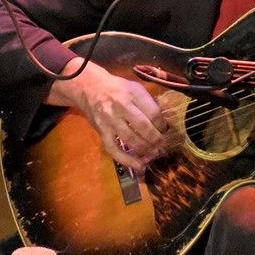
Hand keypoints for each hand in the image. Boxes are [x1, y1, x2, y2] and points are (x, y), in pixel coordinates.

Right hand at [47, 58, 168, 170]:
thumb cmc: (117, 89)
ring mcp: (109, 120)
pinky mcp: (101, 131)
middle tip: (162, 145)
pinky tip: (139, 166)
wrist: (89, 88)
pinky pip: (114, 149)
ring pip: (130, 139)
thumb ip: (148, 103)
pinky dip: (127, 160)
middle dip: (156, 139)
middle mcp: (121, 106)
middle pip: (143, 127)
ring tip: (153, 154)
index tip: (165, 131)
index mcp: (133, 93)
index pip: (153, 113)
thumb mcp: (135, 88)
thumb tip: (164, 125)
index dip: (162, 125)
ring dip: (145, 150)